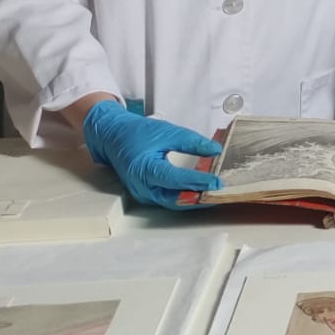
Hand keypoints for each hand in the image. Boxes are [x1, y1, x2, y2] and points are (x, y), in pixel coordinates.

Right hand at [81, 99, 223, 209]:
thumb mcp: (167, 132)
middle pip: (174, 198)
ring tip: (214, 193)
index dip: (197, 182)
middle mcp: (142, 186)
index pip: (175, 180)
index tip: (217, 182)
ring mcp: (143, 193)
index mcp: (144, 169)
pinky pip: (168, 199)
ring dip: (193, 199)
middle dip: (198, 197)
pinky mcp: (147, 194)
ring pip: (172, 202)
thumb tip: (215, 151)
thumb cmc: (137, 133)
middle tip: (220, 192)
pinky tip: (200, 191)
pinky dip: (184, 196)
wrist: (114, 136)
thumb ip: (192, 142)